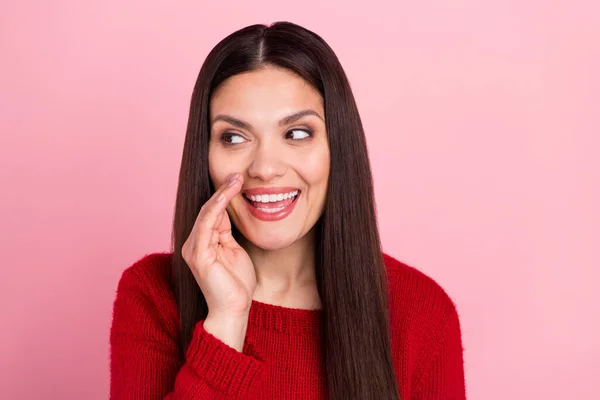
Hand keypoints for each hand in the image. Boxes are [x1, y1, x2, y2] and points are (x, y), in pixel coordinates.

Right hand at [182, 173, 256, 318]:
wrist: (234, 310)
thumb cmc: (236, 284)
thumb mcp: (234, 251)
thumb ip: (227, 234)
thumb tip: (229, 213)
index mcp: (201, 243)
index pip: (211, 213)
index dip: (223, 196)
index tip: (238, 180)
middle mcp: (192, 244)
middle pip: (207, 210)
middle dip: (222, 190)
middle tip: (237, 174)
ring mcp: (193, 249)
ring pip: (206, 213)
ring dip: (221, 194)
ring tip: (235, 180)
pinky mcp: (198, 254)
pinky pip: (207, 223)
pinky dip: (217, 207)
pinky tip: (227, 195)